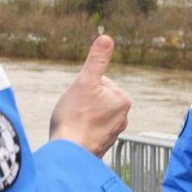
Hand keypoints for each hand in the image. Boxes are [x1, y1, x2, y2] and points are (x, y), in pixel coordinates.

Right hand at [48, 35, 130, 157]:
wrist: (68, 153)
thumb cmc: (74, 117)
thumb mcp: (85, 81)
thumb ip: (97, 60)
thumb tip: (107, 38)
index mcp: (122, 99)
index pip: (97, 81)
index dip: (82, 87)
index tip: (78, 101)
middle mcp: (123, 117)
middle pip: (95, 98)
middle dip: (82, 102)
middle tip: (73, 112)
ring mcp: (113, 133)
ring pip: (91, 114)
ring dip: (80, 116)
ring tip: (73, 124)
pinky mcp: (103, 145)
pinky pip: (89, 130)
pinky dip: (81, 130)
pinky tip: (74, 135)